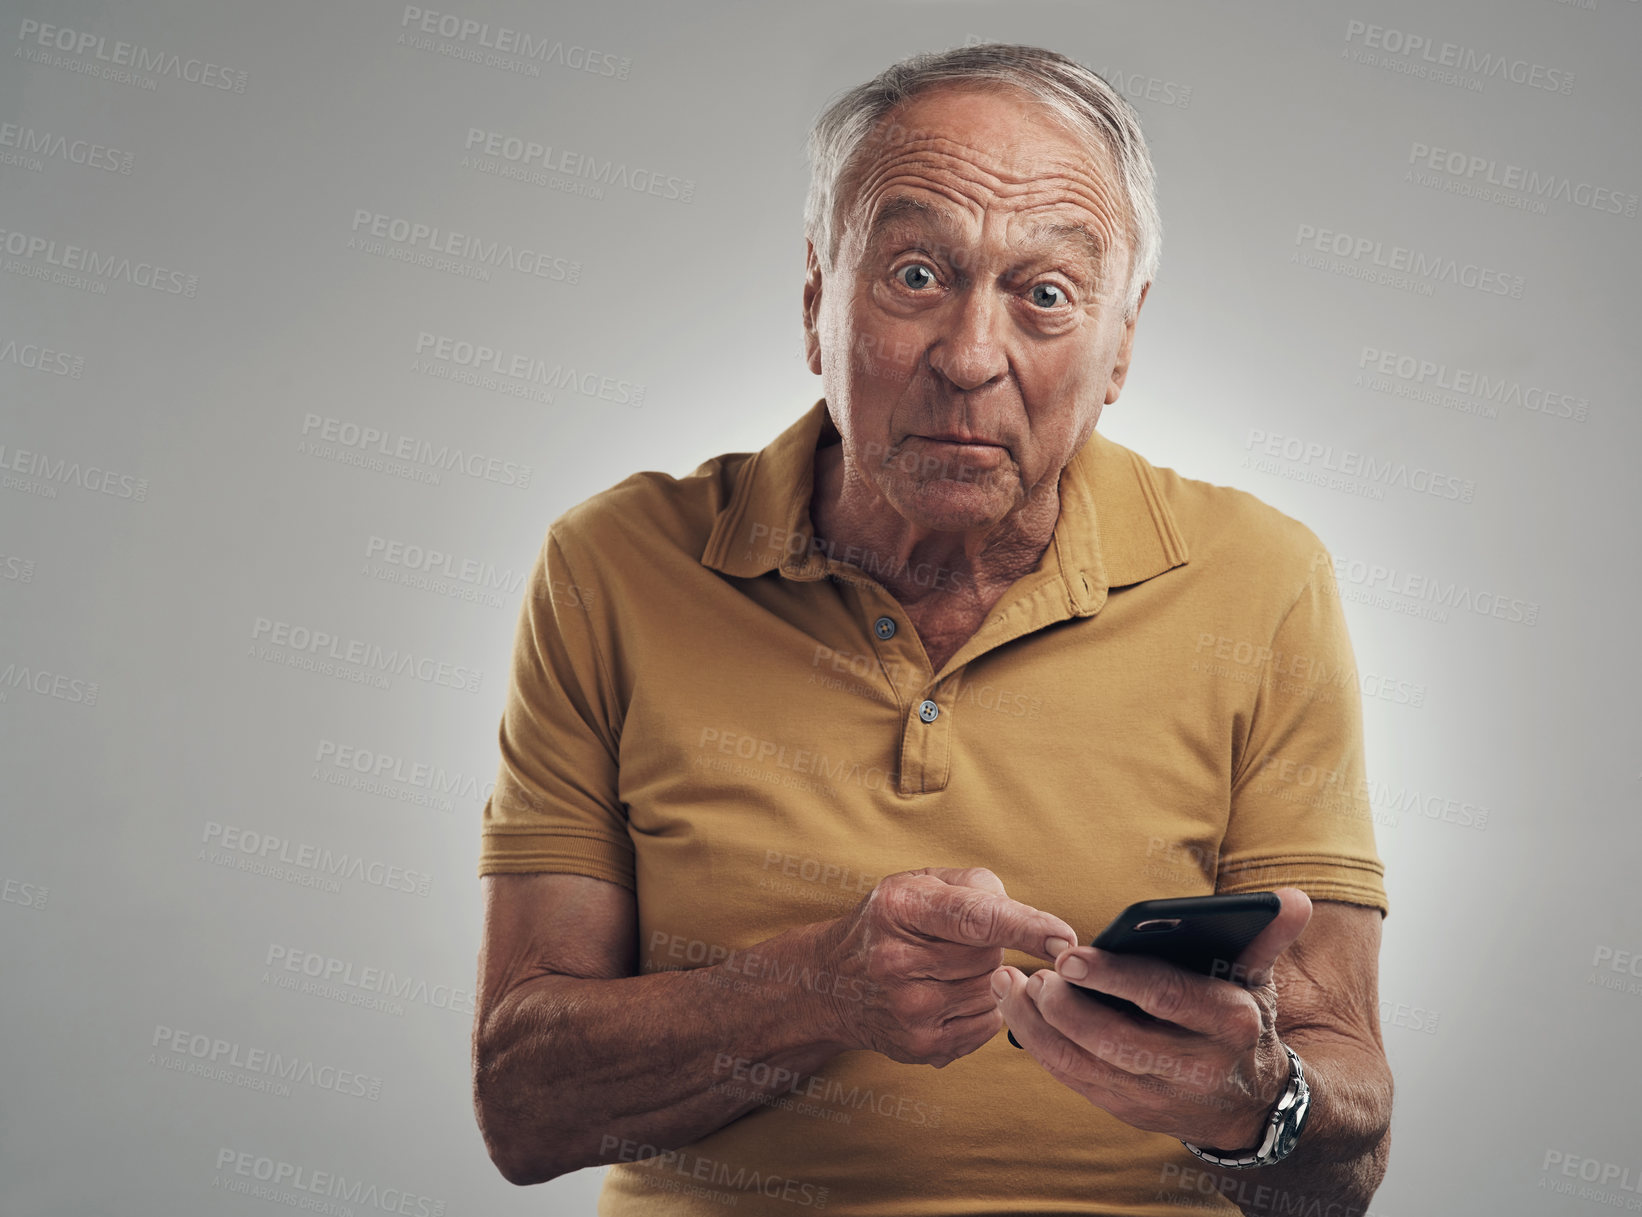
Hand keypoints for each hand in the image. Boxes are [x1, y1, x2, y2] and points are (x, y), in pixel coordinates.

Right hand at [818, 867, 1076, 1067]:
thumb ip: (976, 885)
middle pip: (992, 956)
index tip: (1065, 938)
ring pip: (994, 992)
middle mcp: (897, 961)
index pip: (976, 918)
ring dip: (988, 978)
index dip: (1026, 927)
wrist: (832, 984)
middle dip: (991, 946)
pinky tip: (948, 996)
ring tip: (947, 969)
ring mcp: (909, 1011)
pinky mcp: (923, 1046)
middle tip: (955, 943)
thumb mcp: (918, 883)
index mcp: (899, 907)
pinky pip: (989, 1025)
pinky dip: (982, 1008)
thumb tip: (1031, 921)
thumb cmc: (889, 923)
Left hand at [993, 888, 1312, 1147]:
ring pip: (1084, 1065)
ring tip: (1010, 986)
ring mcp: (1158, 1097)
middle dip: (1065, 1008)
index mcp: (1229, 1022)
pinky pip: (1074, 1081)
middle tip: (1032, 974)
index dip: (1114, 976)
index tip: (1070, 954)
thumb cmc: (1243, 1022)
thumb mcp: (1259, 980)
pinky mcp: (1129, 1111)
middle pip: (1115, 1039)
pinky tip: (1017, 1015)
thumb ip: (1265, 936)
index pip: (1165, 996)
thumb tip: (1293, 897)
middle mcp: (1194, 1066)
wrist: (1253, 1105)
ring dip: (1038, 1027)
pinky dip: (1040, 1049)